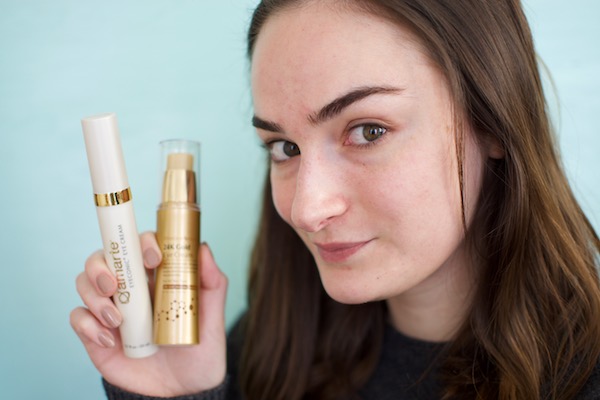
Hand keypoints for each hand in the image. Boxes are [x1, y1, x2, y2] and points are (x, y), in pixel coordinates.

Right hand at [70, 233, 227, 396]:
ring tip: (117, 321)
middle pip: (102, 257)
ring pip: (84, 282)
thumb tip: (203, 247)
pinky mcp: (95, 333)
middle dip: (102, 265)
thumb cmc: (198, 351)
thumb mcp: (211, 319)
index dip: (142, 242)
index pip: (140, 244)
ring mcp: (110, 308)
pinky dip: (87, 324)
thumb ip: (212, 284)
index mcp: (156, 277)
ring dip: (94, 297)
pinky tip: (109, 341)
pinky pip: (77, 317)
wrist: (181, 391)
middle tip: (115, 284)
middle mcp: (130, 287)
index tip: (153, 257)